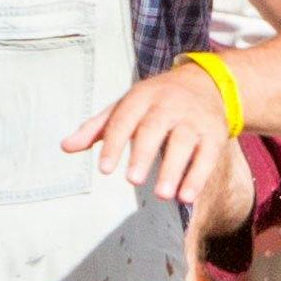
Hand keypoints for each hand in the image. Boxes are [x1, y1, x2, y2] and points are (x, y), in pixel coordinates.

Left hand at [70, 60, 248, 215]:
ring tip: (161, 195)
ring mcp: (193, 119)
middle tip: (132, 180)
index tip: (104, 169)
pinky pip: (207, 156)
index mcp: (142, 97)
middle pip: (154, 128)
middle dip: (143, 154)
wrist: (206, 83)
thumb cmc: (156, 101)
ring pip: (184, 142)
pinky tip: (186, 197)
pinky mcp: (215, 133)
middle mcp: (168, 105)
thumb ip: (97, 128)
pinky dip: (197, 177)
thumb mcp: (126, 106)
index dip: (113, 144)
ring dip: (173, 169)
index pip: (124, 119)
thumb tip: (65, 147)